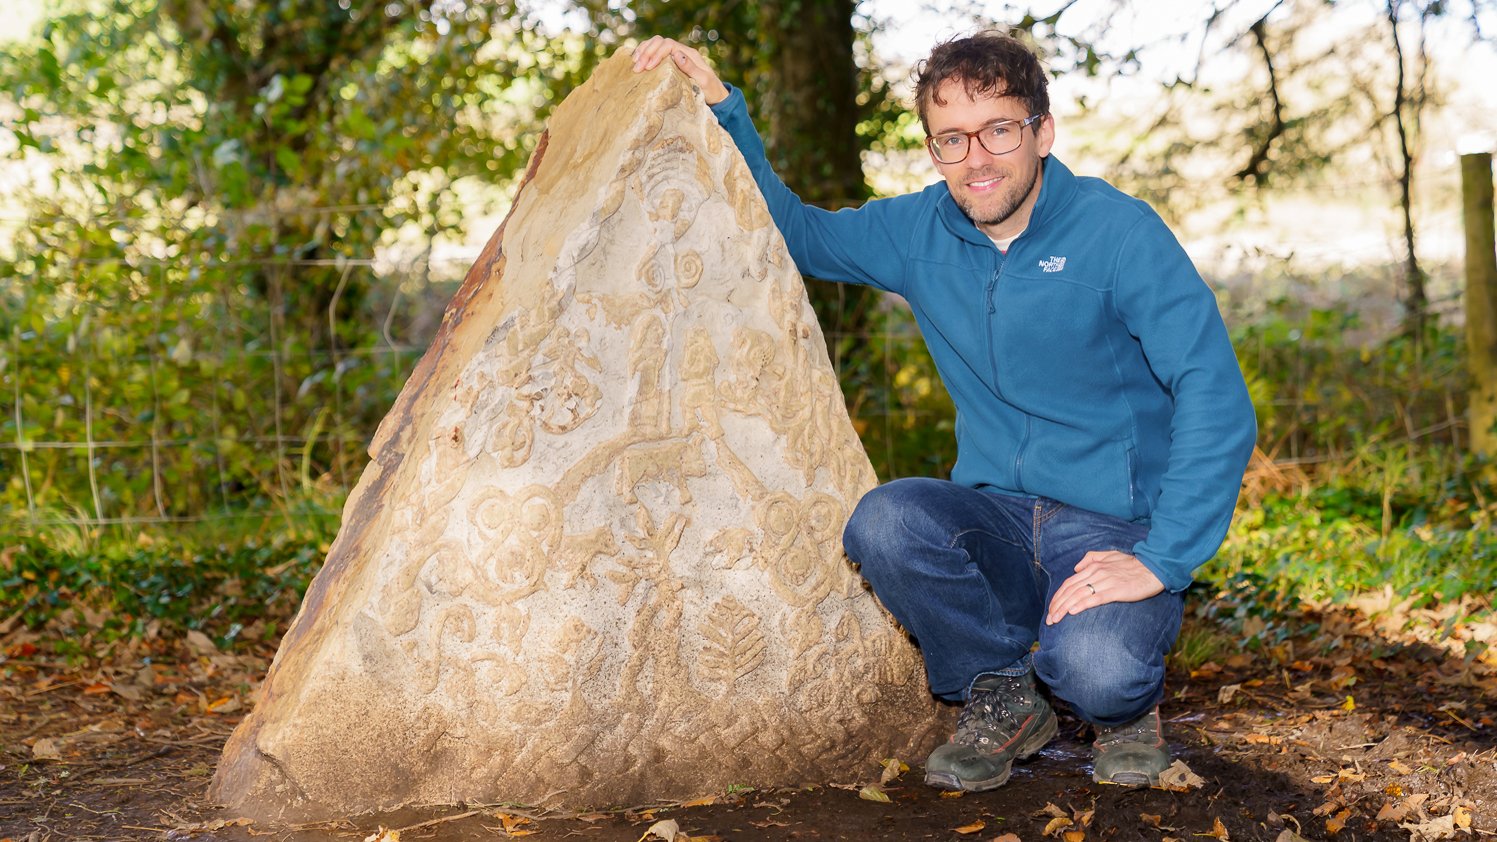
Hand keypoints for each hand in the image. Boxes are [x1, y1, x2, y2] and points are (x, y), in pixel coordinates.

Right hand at [630, 35, 729, 104]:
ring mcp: (674, 56)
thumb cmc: (711, 90)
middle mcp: (681, 51)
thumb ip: (691, 68)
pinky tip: (636, 62)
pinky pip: (654, 53)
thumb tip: (676, 54)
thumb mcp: (704, 81)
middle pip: (659, 42)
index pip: (668, 45)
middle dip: (646, 52)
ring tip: (634, 64)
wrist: (715, 96)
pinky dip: (644, 55)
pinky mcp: (669, 62)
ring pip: (654, 45)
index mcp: (689, 54)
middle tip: (637, 68)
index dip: (656, 53)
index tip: (648, 67)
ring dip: (643, 52)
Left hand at [1045, 550, 1164, 624]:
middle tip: (1049, 619)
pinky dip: (1082, 604)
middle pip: (1070, 590)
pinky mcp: (1116, 590)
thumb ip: (1092, 558)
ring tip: (1055, 619)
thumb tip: (1076, 567)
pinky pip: (1095, 598)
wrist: (1154, 567)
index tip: (1051, 608)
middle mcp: (1096, 573)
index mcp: (1093, 566)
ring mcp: (1105, 581)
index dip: (1058, 596)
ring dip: (1064, 608)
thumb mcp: (1110, 555)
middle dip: (1057, 605)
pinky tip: (1072, 612)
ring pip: (1078, 595)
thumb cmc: (1133, 564)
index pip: (1069, 583)